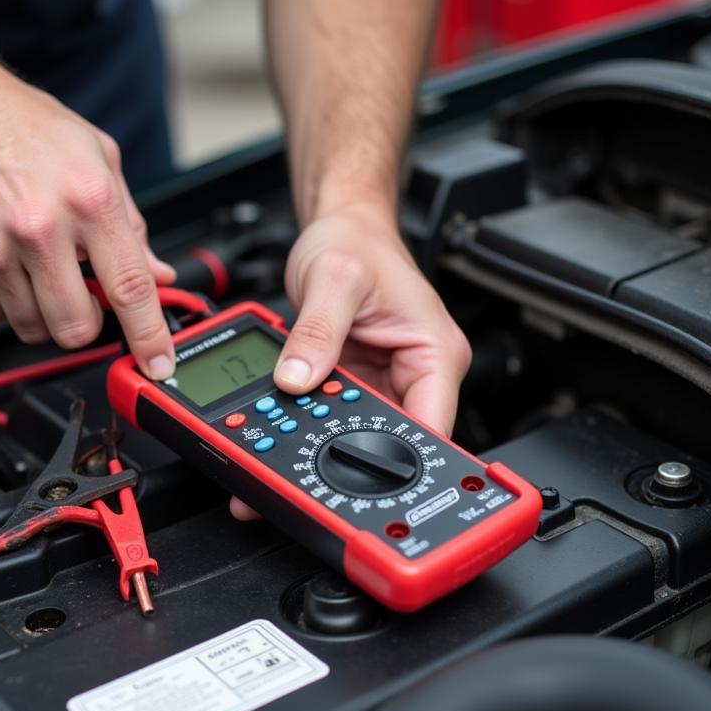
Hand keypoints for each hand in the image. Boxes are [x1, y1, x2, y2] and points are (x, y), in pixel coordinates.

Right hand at [0, 59, 176, 378]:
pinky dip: (6, 301)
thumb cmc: (25, 126)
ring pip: (33, 329)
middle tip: (82, 295)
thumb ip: (132, 225)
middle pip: (76, 328)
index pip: (130, 289)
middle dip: (87, 324)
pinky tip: (6, 261)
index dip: (149, 337)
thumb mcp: (99, 158)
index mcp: (88, 199)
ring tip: (38, 268)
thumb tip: (158, 275)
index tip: (158, 364)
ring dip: (44, 313)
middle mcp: (39, 226)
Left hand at [230, 201, 470, 519]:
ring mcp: (384, 383)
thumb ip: (316, 333)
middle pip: (386, 440)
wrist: (342, 226)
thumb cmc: (358, 242)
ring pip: (354, 434)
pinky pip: (332, 416)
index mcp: (435, 355)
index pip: (427, 429)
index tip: (358, 484)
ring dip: (317, 447)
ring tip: (275, 464)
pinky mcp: (354, 383)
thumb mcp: (334, 279)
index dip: (396, 464)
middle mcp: (416, 375)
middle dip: (341, 461)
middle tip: (297, 476)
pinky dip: (306, 427)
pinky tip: (280, 435)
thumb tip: (296, 381)